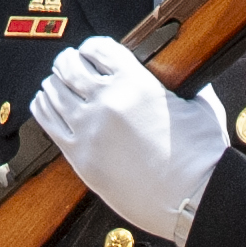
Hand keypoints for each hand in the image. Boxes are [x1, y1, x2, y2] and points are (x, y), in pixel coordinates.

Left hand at [30, 34, 227, 241]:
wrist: (195, 199)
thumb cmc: (201, 159)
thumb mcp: (201, 107)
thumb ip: (186, 85)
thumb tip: (185, 76)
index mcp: (137, 83)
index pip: (99, 48)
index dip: (94, 47)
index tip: (93, 52)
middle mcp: (107, 102)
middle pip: (69, 65)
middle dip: (70, 61)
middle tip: (72, 65)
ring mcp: (89, 130)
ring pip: (53, 90)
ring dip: (56, 82)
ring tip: (59, 84)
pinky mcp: (80, 158)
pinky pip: (46, 121)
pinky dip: (44, 106)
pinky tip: (49, 103)